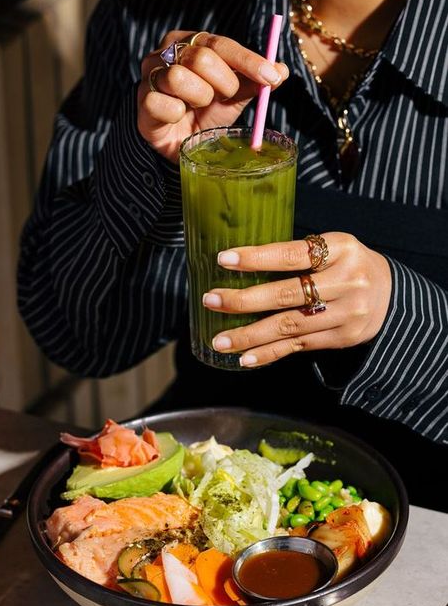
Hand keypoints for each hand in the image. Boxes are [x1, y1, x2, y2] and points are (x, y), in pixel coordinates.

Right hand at [137, 31, 288, 161]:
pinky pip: (162, 104)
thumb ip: (253, 83)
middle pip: (202, 58)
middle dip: (223, 83)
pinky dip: (177, 115)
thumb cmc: (205, 115)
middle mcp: (168, 52)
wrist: (181, 144)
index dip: (248, 61)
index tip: (270, 76)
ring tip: (198, 108)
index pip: (221, 44)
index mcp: (192, 42)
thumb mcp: (233, 98)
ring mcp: (151, 75)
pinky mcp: (143, 102)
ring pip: (179, 78)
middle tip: (225, 98)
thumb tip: (281, 71)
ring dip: (198, 99)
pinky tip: (179, 119)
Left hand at [202, 233, 391, 367]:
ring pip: (289, 326)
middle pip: (287, 295)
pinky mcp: (341, 338)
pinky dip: (269, 353)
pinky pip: (299, 346)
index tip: (224, 260)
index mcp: (341, 249)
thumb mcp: (333, 247)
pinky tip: (245, 358)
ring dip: (250, 335)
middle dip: (244, 301)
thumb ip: (298, 255)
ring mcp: (346, 314)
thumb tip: (241, 264)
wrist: (393, 295)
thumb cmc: (349, 265)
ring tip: (220, 340)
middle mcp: (346, 282)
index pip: (292, 254)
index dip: (257, 258)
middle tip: (212, 301)